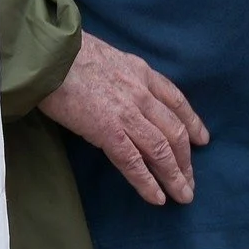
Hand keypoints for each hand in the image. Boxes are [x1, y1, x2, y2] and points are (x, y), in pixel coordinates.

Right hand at [39, 31, 208, 204]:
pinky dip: (147, 182)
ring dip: (174, 176)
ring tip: (181, 195)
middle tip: (188, 180)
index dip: (192, 122)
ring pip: (161, 150)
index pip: (176, 101)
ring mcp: (127, 114)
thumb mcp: (104, 54)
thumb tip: (113, 87)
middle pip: (174, 131)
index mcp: (139, 72)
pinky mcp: (108, 131)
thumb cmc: (65, 52)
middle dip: (185, 159)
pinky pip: (134, 162)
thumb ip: (117, 73)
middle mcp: (141, 93)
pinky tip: (156, 197)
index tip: (201, 139)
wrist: (47, 55)